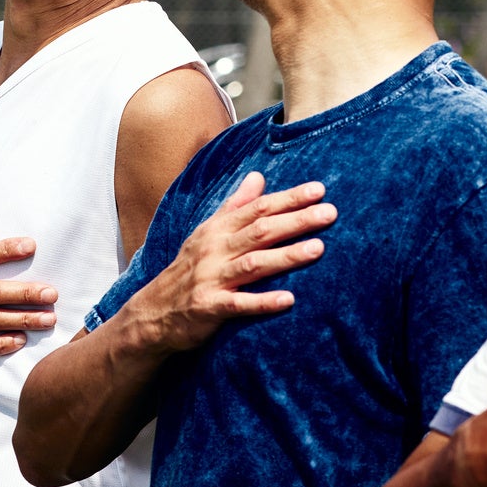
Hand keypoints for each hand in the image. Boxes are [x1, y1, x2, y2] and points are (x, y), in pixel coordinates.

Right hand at [126, 172, 331, 354]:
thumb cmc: (190, 268)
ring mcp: (212, 278)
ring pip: (253, 264)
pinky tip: (289, 300)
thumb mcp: (208, 232)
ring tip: (318, 249)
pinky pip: (239, 304)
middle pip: (260, 231)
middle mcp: (215, 249)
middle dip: (296, 221)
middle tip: (330, 213)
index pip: (258, 208)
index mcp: (218, 229)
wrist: (155, 310)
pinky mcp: (210, 307)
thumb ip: (235, 205)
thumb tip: (258, 176)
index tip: (319, 190)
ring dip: (286, 256)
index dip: (289, 199)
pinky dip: (263, 302)